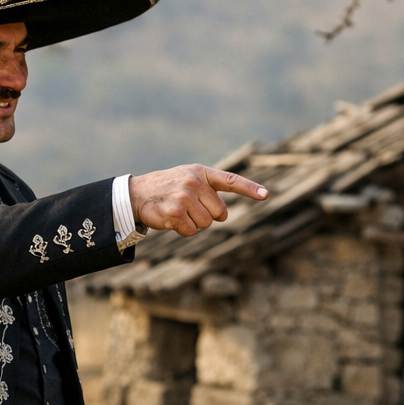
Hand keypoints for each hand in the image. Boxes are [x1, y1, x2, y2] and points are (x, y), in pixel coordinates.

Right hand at [128, 165, 267, 237]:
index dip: (250, 189)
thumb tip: (224, 215)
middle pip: (220, 213)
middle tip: (190, 209)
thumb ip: (208, 189)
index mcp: (202, 172)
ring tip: (179, 211)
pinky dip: (183, 230)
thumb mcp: (189, 180)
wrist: (137, 193)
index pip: (231, 180)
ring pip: (206, 224)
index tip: (266, 195)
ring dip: (193, 224)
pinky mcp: (174, 211)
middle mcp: (194, 182)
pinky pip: (191, 232)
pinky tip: (171, 219)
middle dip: (208, 216)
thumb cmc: (168, 188)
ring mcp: (184, 196)